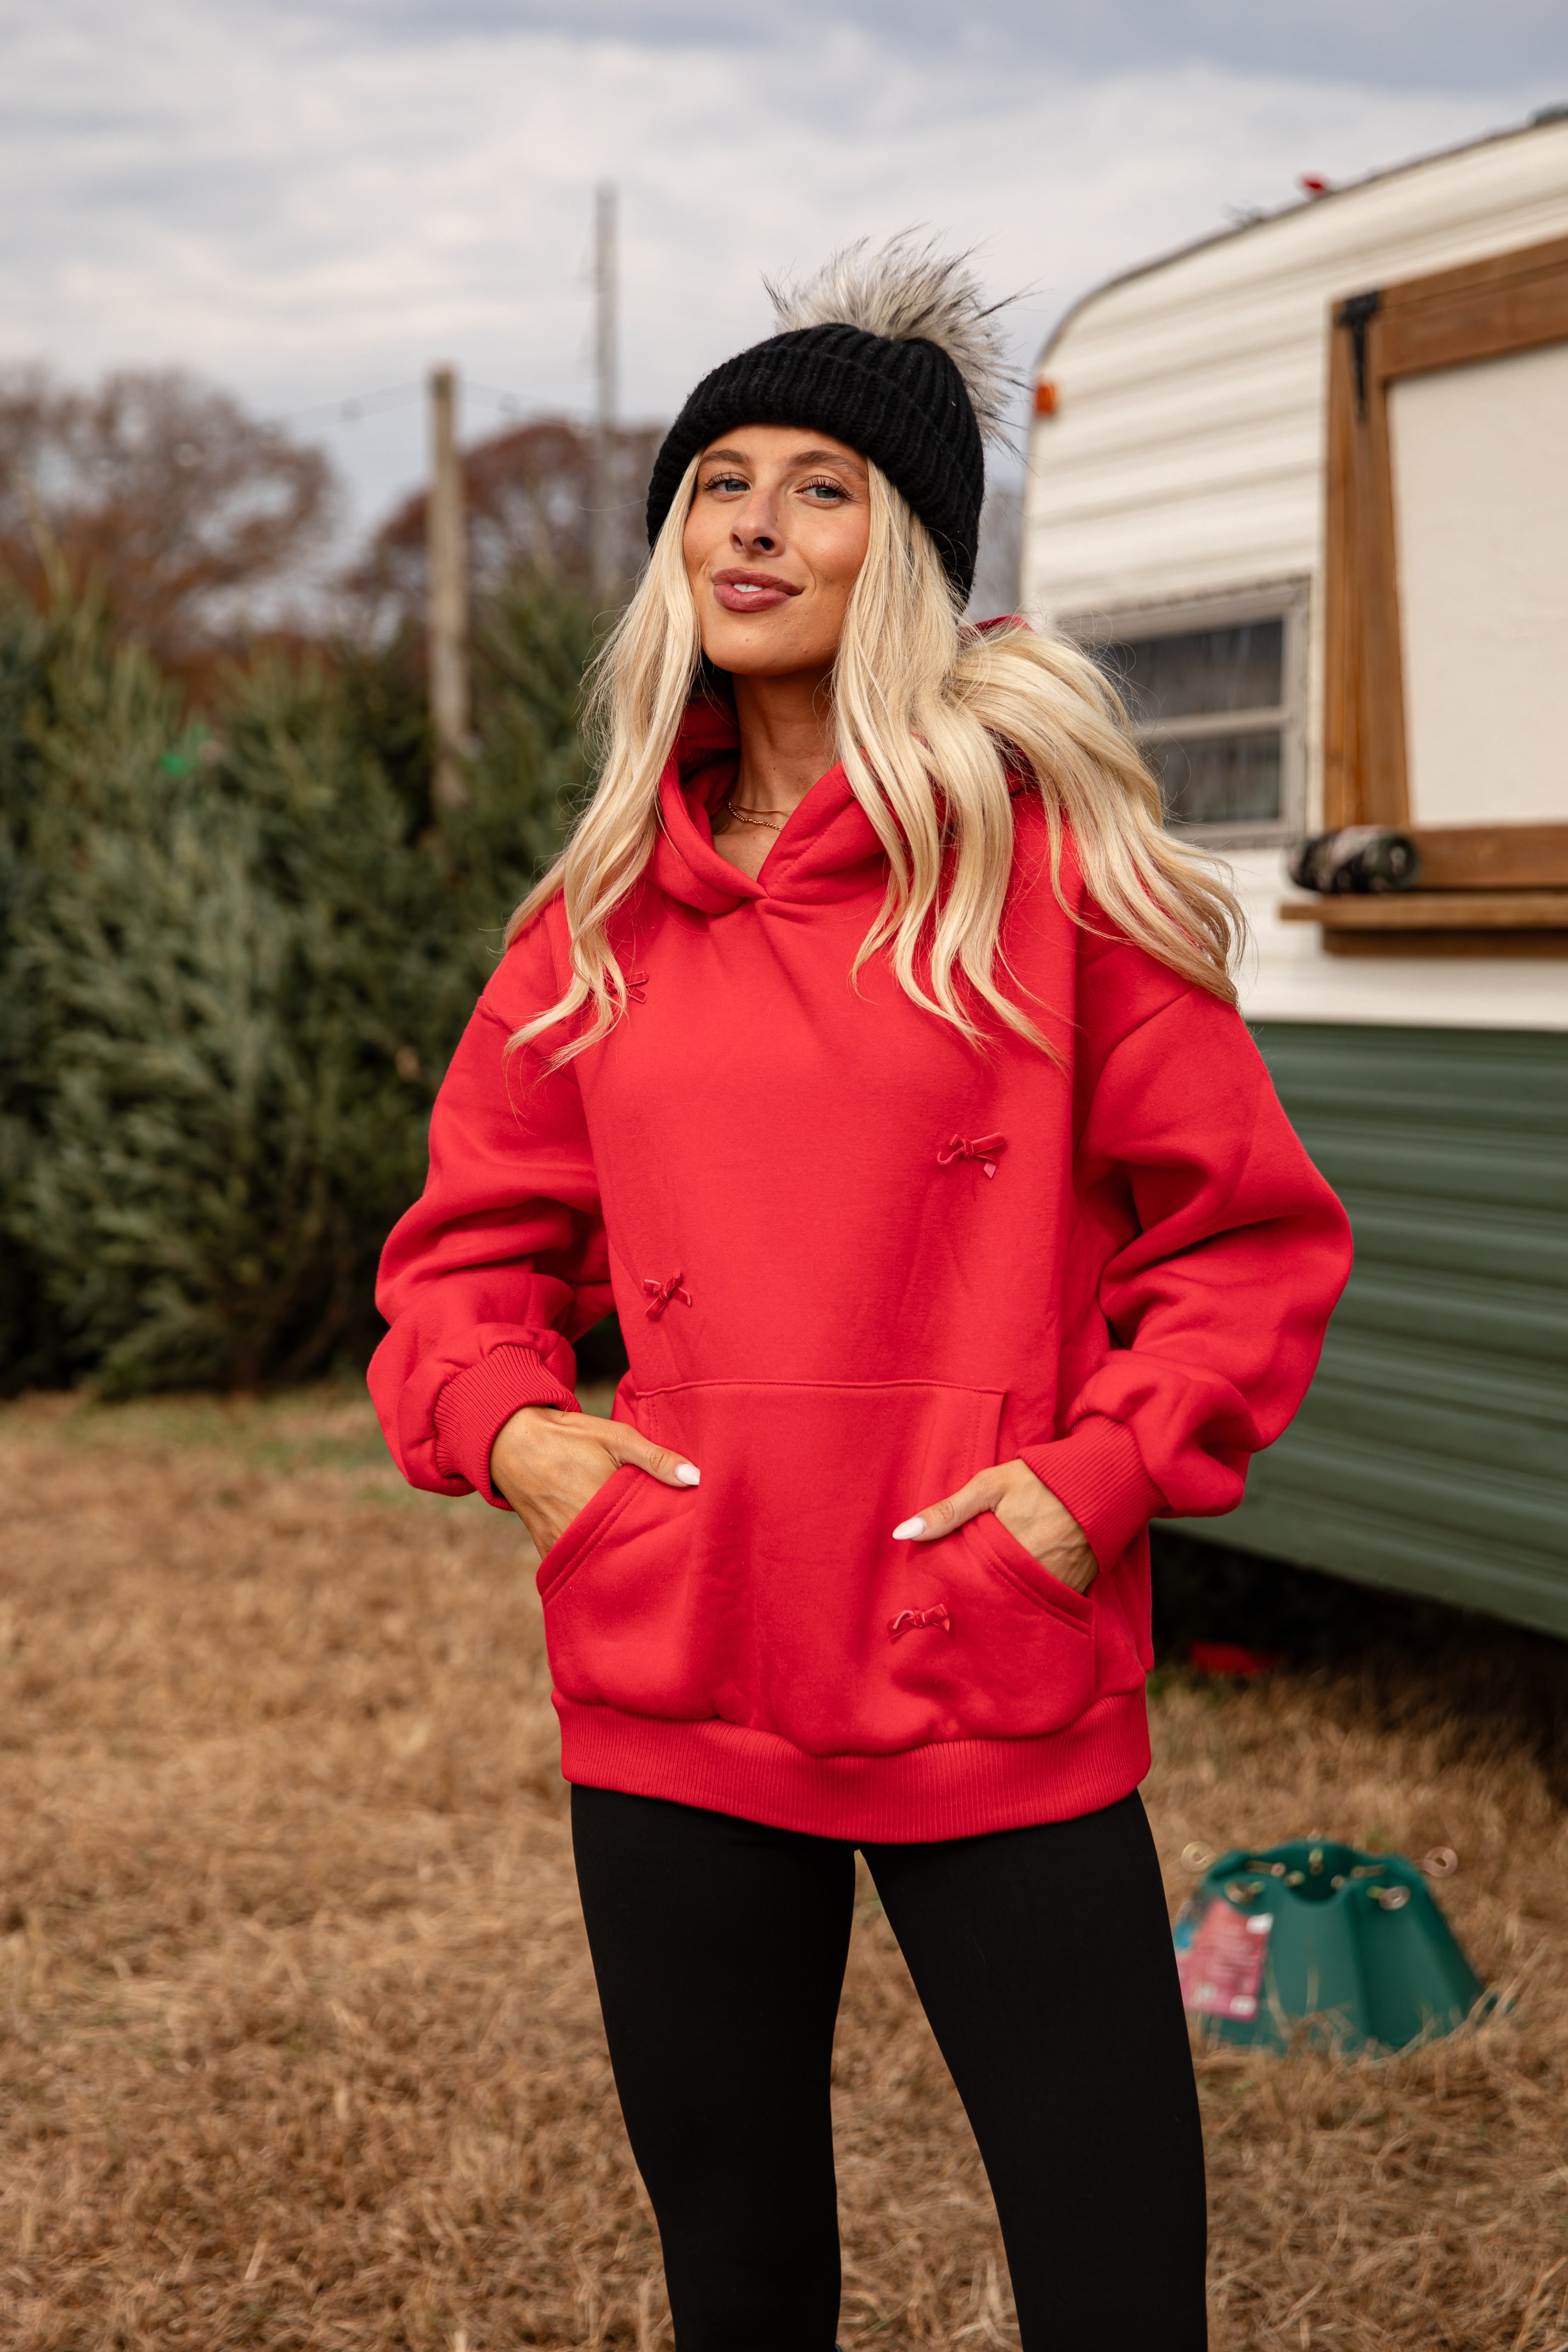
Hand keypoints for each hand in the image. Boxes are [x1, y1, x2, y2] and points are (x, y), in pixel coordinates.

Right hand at [489, 1406, 698, 1557]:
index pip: (644, 1536)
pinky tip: (613, 1562)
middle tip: (670, 1558)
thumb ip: (656, 1458)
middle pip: (624, 1557)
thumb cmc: (568, 1436)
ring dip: (620, 1564)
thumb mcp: (616, 1437)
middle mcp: (579, 1532)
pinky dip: (594, 1566)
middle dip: (645, 1557)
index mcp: (601, 1504)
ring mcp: (561, 1544)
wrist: (510, 1441)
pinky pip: (576, 1568)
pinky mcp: (547, 1550)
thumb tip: (696, 1478)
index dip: (664, 1541)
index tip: (684, 1542)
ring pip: (600, 1567)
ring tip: (645, 1562)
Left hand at [893, 1459, 1097, 1594]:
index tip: (941, 1591)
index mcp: (1003, 1553)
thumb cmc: (1039, 1480)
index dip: (955, 1588)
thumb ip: (948, 1511)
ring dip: (1007, 1598)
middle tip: (968, 1593)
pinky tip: (1024, 1588)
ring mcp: (1054, 1584)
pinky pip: (1047, 1601)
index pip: (967, 1585)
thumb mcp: (989, 1485)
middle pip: (993, 1599)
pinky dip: (1035, 1596)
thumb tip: (902, 1534)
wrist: (1101, 1481)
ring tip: (995, 1591)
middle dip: (979, 1597)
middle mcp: (1030, 1575)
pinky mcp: (1075, 1588)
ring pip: (1019, 1603)